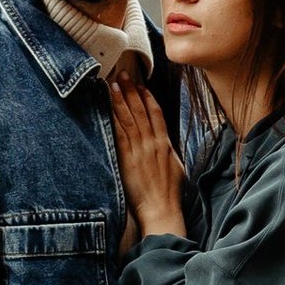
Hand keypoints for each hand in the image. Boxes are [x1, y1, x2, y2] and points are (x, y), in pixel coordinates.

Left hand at [110, 70, 186, 238]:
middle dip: (132, 91)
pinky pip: (119, 133)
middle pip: (141, 111)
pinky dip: (114, 117)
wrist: (162, 209)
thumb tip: (165, 145)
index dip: (148, 98)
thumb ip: (168, 153)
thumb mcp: (176, 168)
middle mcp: (152, 143)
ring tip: (114, 83)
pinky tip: (108, 106)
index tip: (142, 85)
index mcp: (165, 144)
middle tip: (124, 74)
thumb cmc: (170, 194)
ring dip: (121, 99)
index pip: (157, 114)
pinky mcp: (126, 158)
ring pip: (129, 118)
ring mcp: (139, 149)